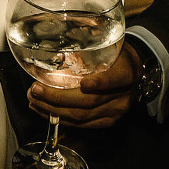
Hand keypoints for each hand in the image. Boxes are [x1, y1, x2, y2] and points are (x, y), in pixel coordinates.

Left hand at [26, 42, 142, 128]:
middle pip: (89, 101)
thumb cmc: (115, 56)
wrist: (135, 71)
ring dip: (53, 110)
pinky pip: (81, 124)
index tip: (84, 83)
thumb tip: (55, 44)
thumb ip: (88, 49)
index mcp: (125, 73)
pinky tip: (44, 110)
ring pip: (82, 116)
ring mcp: (115, 112)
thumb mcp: (107, 47)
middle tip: (35, 90)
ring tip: (33, 100)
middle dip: (58, 98)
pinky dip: (60, 118)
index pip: (114, 79)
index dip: (99, 83)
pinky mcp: (107, 122)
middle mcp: (122, 96)